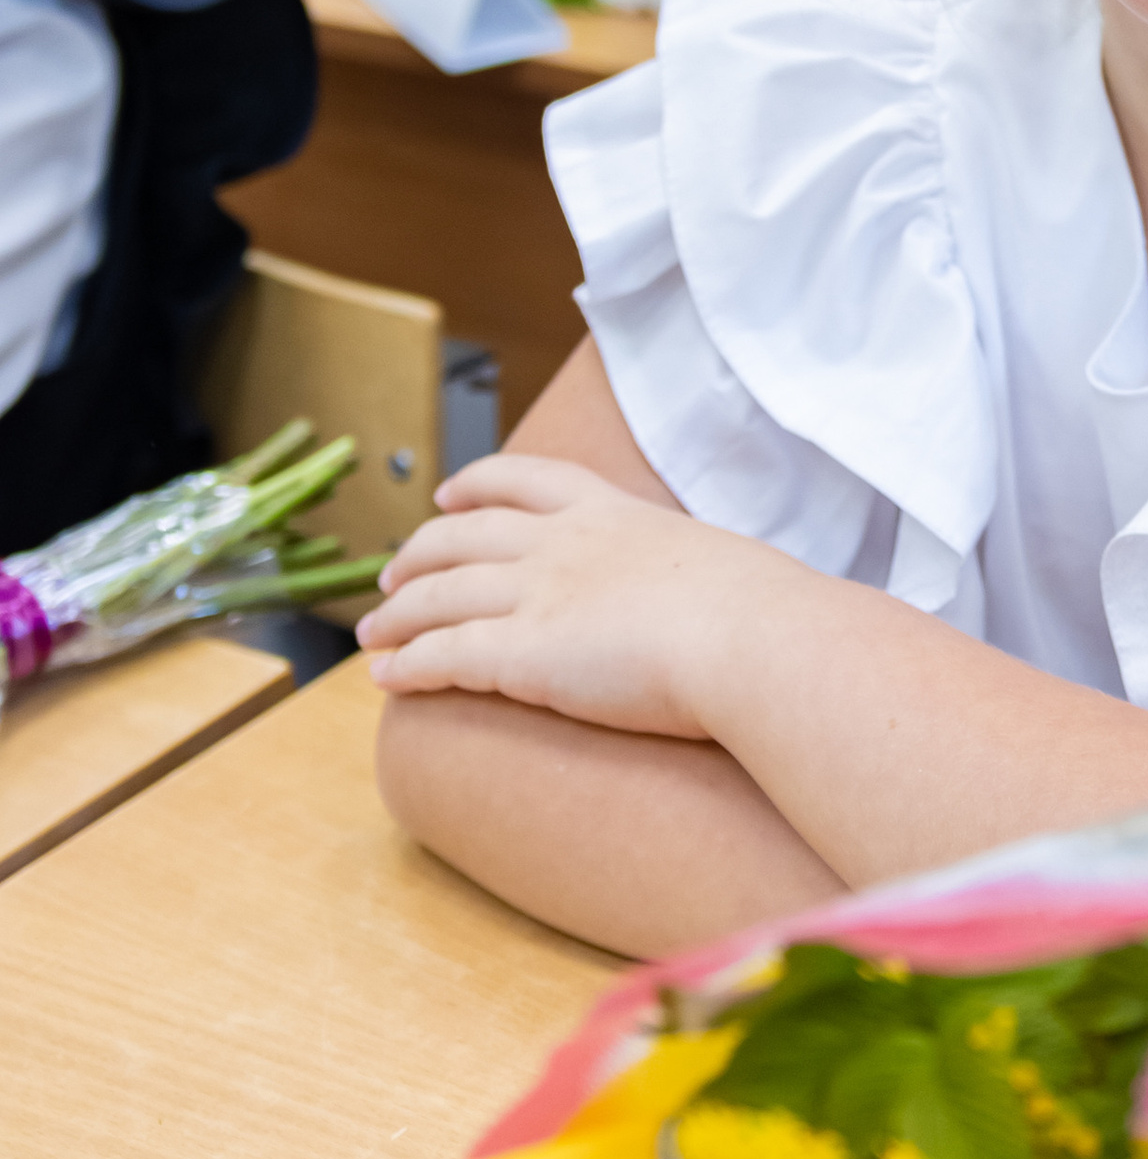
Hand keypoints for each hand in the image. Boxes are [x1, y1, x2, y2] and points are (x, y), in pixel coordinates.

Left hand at [357, 452, 801, 739]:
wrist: (754, 639)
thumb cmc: (763, 615)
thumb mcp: (721, 568)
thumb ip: (694, 578)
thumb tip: (717, 604)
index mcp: (612, 513)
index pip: (526, 479)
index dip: (476, 485)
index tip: (447, 495)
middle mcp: (562, 543)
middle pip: (463, 535)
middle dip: (418, 555)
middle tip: (391, 577)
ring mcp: (537, 594)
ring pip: (439, 596)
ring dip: (398, 616)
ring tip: (372, 636)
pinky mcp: (521, 654)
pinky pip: (443, 655)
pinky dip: (407, 664)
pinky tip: (387, 678)